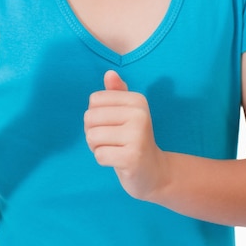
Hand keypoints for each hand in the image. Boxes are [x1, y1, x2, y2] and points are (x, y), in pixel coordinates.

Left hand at [84, 70, 165, 200]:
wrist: (154, 171)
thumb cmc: (133, 139)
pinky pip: (99, 155)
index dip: (95, 114)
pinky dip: (103, 160)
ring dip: (97, 147)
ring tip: (113, 149)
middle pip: (90, 117)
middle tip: (111, 140)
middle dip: (93, 132)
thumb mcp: (127, 113)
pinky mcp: (132, 157)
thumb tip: (109, 73)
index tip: (111, 124)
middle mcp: (140, 114)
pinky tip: (117, 160)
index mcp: (137, 100)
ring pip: (93, 137)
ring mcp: (137, 136)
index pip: (95, 100)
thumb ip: (116, 93)